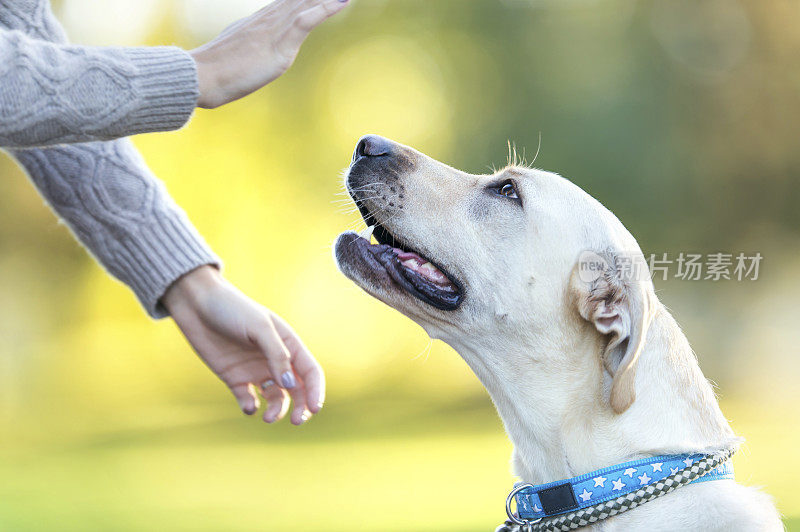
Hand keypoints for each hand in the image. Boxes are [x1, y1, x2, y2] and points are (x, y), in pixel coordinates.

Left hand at [162, 266, 323, 424]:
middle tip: (297, 421)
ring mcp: (255, 370)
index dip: (315, 391)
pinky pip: (248, 399)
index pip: (309, 371)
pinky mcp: (234, 379)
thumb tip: (290, 384)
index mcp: (288, 344)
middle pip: (296, 389)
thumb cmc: (232, 308)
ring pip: (275, 398)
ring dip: (277, 410)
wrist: (197, 304)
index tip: (314, 409)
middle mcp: (274, 359)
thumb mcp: (259, 327)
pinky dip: (251, 407)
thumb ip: (277, 355)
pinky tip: (249, 405)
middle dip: (301, 406)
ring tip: (268, 418)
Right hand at [190, 0, 349, 108]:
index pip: (290, 2)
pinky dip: (325, 10)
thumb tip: (250, 58)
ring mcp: (274, 30)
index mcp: (259, 22)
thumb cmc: (212, 72)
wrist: (201, 76)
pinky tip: (343, 1)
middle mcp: (269, 20)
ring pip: (306, 3)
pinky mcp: (278, 45)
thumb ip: (248, 52)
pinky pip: (306, 21)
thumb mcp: (234, 56)